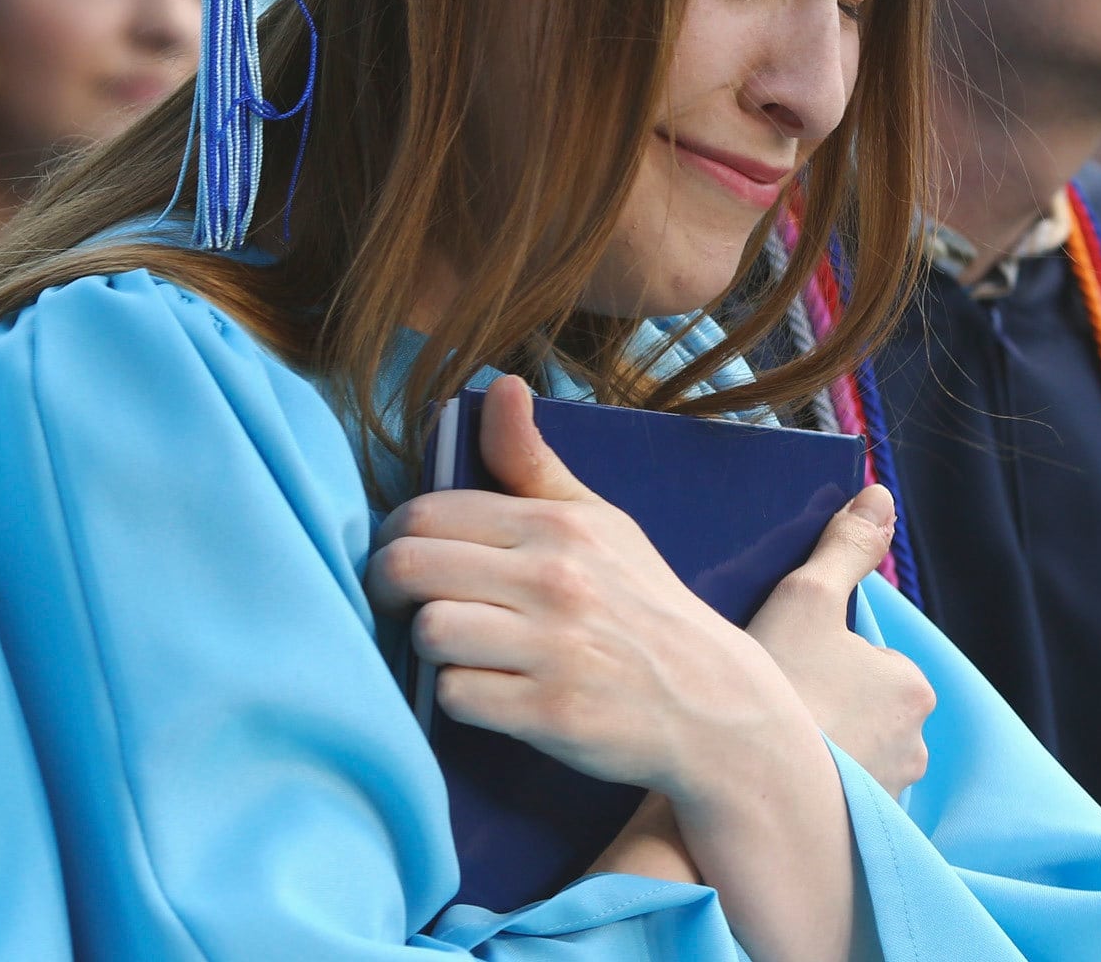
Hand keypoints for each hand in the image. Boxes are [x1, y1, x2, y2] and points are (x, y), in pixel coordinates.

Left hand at [366, 376, 806, 800]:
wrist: (713, 702)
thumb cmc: (642, 606)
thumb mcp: (600, 523)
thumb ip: (533, 463)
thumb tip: (502, 387)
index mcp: (559, 525)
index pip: (428, 513)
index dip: (393, 537)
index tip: (402, 558)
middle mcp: (555, 580)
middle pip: (410, 567)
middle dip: (388, 588)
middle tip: (403, 604)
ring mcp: (554, 649)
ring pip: (429, 632)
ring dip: (428, 646)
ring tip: (456, 646)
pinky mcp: (551, 714)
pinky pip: (456, 696)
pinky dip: (461, 697)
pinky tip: (489, 690)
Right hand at [748, 483, 935, 797]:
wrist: (738, 789)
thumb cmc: (775, 688)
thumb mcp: (806, 598)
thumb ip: (846, 547)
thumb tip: (879, 495)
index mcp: (912, 685)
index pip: (866, 657)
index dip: (818, 657)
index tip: (783, 669)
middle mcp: (916, 746)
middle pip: (861, 706)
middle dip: (824, 704)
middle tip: (774, 704)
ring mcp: (890, 796)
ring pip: (850, 753)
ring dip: (820, 748)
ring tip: (771, 746)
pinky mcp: (859, 837)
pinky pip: (838, 797)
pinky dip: (815, 789)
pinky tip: (777, 783)